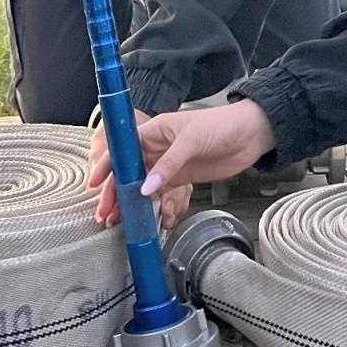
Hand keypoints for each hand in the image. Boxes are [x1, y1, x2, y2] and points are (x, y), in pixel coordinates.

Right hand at [86, 101, 276, 227]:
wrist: (251, 135)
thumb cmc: (221, 125)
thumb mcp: (192, 140)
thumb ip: (168, 164)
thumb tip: (145, 188)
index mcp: (154, 130)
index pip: (123, 148)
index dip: (107, 165)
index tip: (94, 183)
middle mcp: (157, 147)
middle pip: (128, 171)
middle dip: (114, 191)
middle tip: (104, 212)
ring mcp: (169, 164)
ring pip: (141, 185)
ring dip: (130, 202)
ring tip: (118, 221)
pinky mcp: (181, 179)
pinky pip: (161, 194)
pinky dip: (152, 207)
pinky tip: (146, 218)